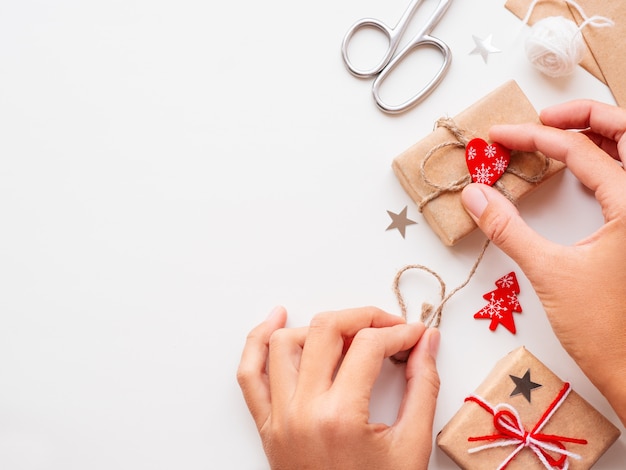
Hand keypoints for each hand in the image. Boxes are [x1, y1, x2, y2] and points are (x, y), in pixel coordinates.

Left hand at [237, 306, 440, 469]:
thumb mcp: (412, 446)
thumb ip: (424, 387)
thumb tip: (428, 342)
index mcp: (340, 418)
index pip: (368, 346)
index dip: (399, 332)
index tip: (416, 335)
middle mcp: (302, 411)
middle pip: (325, 331)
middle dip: (362, 318)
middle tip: (388, 326)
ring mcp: (278, 417)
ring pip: (282, 344)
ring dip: (315, 327)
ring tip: (345, 329)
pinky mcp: (266, 425)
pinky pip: (249, 374)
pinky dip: (257, 342)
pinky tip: (276, 322)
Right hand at [461, 99, 625, 424]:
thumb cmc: (604, 328)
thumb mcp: (549, 272)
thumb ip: (508, 228)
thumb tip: (476, 196)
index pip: (581, 151)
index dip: (534, 137)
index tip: (500, 137)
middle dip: (582, 116)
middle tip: (541, 119)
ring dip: (598, 134)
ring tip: (559, 134)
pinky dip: (607, 161)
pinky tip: (582, 169)